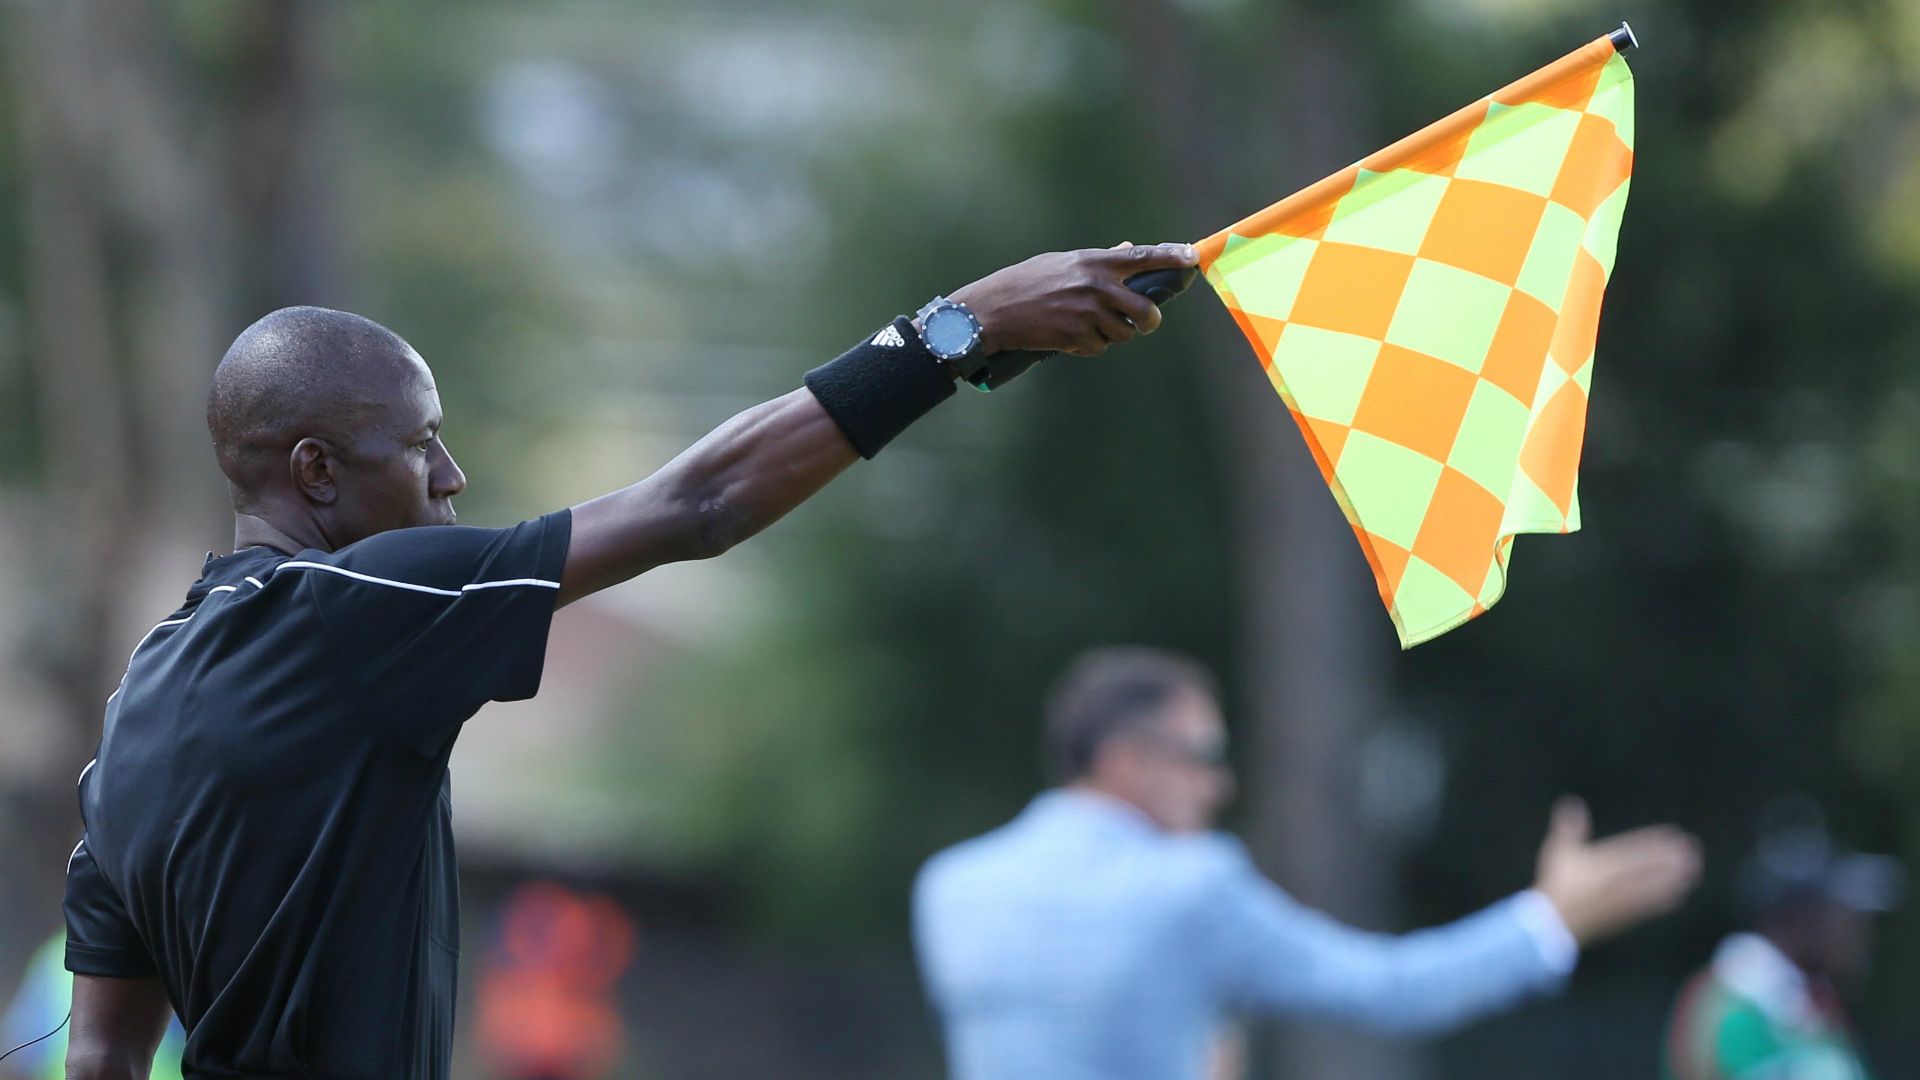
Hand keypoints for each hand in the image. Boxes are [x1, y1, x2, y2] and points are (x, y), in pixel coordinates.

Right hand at [948, 241, 1197, 356]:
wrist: (993, 310)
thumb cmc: (1026, 282)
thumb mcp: (1062, 262)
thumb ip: (1099, 260)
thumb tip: (1130, 250)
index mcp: (1093, 262)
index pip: (1142, 257)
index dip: (1171, 257)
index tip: (1194, 257)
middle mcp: (1095, 286)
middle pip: (1145, 311)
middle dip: (1149, 321)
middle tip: (1146, 323)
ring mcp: (1087, 314)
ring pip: (1124, 334)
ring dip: (1114, 334)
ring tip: (1089, 325)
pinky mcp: (1076, 337)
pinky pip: (1100, 347)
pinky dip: (1091, 345)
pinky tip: (1071, 336)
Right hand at [1532, 796, 1701, 946]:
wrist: (1552, 922)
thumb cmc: (1556, 884)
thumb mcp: (1560, 852)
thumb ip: (1569, 828)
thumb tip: (1572, 802)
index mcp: (1603, 863)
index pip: (1636, 849)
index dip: (1656, 841)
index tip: (1674, 834)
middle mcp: (1616, 881)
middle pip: (1651, 867)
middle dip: (1672, 858)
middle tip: (1693, 850)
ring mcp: (1622, 900)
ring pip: (1654, 886)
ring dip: (1674, 878)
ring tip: (1692, 871)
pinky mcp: (1623, 916)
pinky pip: (1649, 907)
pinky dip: (1664, 900)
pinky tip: (1678, 896)